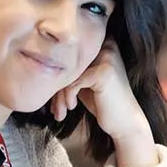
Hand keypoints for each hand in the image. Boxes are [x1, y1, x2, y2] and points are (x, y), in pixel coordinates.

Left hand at [50, 40, 156, 166]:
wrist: (125, 122)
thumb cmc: (103, 103)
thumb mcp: (84, 82)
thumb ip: (70, 70)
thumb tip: (42, 66)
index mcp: (101, 43)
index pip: (69, 54)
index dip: (58, 75)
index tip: (53, 96)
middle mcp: (106, 46)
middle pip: (68, 63)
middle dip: (56, 87)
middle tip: (54, 107)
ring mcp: (106, 57)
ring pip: (68, 73)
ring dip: (59, 95)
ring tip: (60, 111)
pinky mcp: (103, 72)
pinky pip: (73, 82)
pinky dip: (68, 96)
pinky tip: (72, 107)